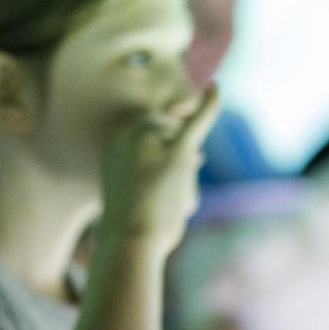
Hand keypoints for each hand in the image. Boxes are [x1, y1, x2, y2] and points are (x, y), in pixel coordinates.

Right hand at [99, 84, 220, 254]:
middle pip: (170, 131)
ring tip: (164, 197)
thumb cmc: (132, 225)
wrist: (129, 242)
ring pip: (185, 140)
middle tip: (158, 190)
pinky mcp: (177, 151)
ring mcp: (154, 140)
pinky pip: (198, 120)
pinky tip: (216, 88)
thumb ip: (157, 170)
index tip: (158, 166)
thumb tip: (198, 156)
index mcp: (112, 141)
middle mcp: (128, 134)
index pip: (149, 128)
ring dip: (182, 170)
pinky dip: (210, 103)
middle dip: (173, 157)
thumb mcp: (134, 192)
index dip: (162, 143)